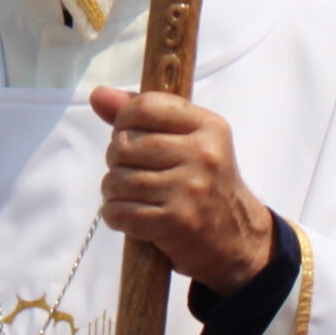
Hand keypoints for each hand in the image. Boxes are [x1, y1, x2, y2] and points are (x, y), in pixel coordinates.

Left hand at [90, 87, 273, 293]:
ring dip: (113, 191)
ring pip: (118, 180)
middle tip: (131, 172)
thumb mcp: (188, 141)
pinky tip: (129, 216)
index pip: (146, 106)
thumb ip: (142, 116)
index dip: (124, 120)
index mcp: (207, 126)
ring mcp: (190, 188)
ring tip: (129, 196)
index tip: (130, 136)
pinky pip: (120, 212)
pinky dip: (115, 216)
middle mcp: (202, 154)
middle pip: (125, 145)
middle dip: (116, 160)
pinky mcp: (176, 221)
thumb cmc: (204, 184)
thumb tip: (98, 94)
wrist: (236, 240)